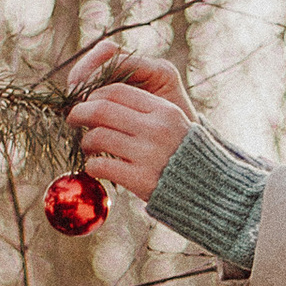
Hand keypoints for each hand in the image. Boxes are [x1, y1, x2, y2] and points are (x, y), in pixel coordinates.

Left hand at [66, 46, 194, 201]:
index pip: (117, 91)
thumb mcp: (177, 125)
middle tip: (72, 118)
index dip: (95, 94)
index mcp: (165, 111)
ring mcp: (148, 155)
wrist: (213, 193)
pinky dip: (92, 166)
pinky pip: (100, 165)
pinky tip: (97, 168)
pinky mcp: (140, 180)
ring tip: (88, 147)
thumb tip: (105, 102)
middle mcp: (156, 129)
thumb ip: (149, 113)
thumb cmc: (189, 158)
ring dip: (86, 142)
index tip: (87, 102)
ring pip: (97, 137)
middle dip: (79, 112)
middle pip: (101, 109)